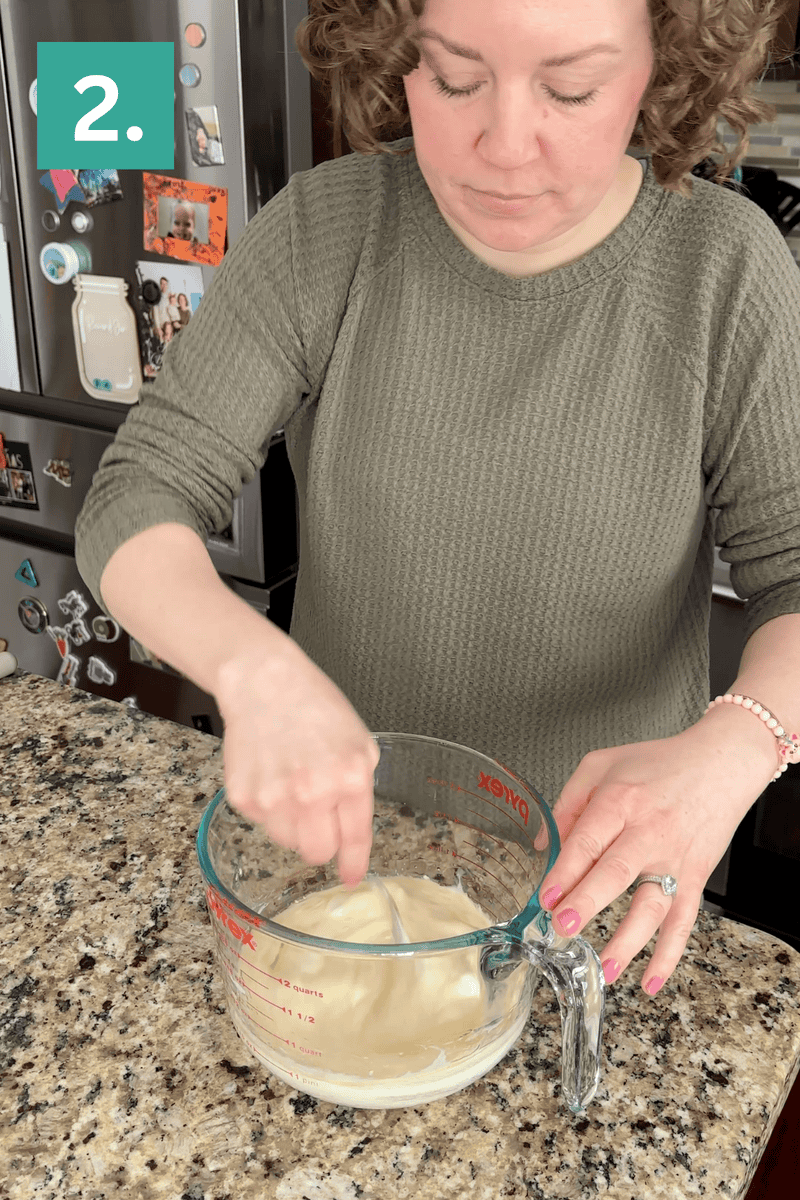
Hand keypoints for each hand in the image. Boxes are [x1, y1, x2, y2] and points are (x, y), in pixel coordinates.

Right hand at [214, 631, 379, 888]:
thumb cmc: (314, 706)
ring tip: (292, 783)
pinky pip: (262, 823)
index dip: (354, 864)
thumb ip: (360, 788)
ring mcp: (275, 797)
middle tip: (318, 816)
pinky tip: (272, 774)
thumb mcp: (359, 742)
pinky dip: (269, 807)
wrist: (265, 683)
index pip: (354, 838)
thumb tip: (354, 832)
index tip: (351, 878)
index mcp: (350, 777)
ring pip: (287, 841)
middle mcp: (313, 792)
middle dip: (321, 841)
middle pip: (317, 853)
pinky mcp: (243, 797)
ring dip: (293, 823)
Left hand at [538, 710, 775, 993]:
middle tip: (563, 928)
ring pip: (653, 905)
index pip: (588, 840)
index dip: (564, 871)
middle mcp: (649, 831)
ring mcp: (675, 857)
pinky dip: (670, 954)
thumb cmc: (659, 763)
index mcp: (621, 801)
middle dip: (587, 903)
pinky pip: (684, 920)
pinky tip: (651, 979)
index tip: (544, 898)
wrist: (720, 762)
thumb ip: (568, 802)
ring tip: (604, 967)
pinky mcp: (696, 875)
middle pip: (616, 872)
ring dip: (628, 940)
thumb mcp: (603, 764)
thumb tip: (543, 846)